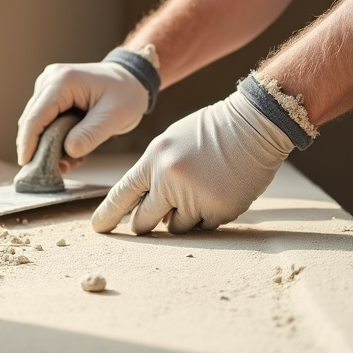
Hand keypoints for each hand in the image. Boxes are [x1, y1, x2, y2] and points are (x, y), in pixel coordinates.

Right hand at [16, 62, 148, 169]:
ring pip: (36, 123)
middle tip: (54, 170)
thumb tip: (68, 151)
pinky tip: (70, 151)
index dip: (28, 143)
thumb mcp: (116, 116)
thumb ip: (91, 134)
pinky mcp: (49, 95)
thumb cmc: (126, 94)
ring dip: (47, 145)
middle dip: (39, 148)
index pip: (36, 117)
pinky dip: (53, 139)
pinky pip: (44, 121)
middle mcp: (49, 80)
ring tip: (69, 162)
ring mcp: (47, 86)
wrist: (130, 80)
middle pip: (31, 121)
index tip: (26, 164)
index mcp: (62, 81)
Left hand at [91, 90, 292, 234]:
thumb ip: (154, 172)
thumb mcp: (170, 142)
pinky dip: (208, 216)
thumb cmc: (210, 131)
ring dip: (182, 218)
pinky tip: (218, 193)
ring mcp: (196, 196)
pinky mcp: (220, 209)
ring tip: (199, 191)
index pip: (122, 194)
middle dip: (145, 225)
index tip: (98, 229)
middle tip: (148, 223)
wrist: (254, 123)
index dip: (108, 214)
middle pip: (144, 221)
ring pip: (177, 227)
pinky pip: (205, 227)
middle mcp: (170, 180)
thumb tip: (145, 208)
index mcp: (154, 160)